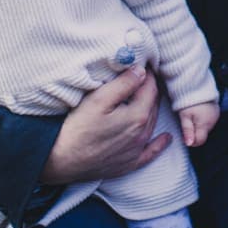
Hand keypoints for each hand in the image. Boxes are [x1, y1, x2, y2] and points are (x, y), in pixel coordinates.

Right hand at [41, 66, 166, 184]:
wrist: (61, 161)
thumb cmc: (77, 128)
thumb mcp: (99, 99)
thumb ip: (124, 84)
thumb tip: (142, 71)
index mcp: (138, 116)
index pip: (150, 88)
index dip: (148, 73)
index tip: (144, 63)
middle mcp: (142, 134)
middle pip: (153, 105)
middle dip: (150, 89)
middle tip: (144, 77)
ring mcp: (136, 151)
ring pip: (152, 124)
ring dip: (152, 108)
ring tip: (148, 96)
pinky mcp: (128, 164)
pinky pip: (151, 152)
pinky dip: (160, 144)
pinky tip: (166, 138)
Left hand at [178, 101, 219, 146]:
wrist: (197, 86)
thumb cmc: (189, 100)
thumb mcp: (185, 116)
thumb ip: (187, 131)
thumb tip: (189, 144)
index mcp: (205, 124)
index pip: (200, 141)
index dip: (191, 141)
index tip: (184, 136)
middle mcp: (212, 122)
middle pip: (203, 135)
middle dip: (194, 133)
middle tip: (186, 124)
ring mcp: (215, 117)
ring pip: (206, 129)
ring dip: (199, 127)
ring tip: (192, 118)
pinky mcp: (216, 112)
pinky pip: (209, 122)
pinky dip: (203, 121)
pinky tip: (198, 115)